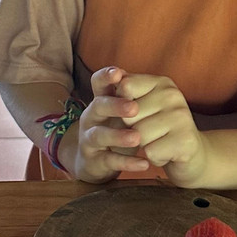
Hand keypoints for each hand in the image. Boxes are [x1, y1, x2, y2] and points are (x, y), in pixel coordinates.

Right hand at [64, 66, 149, 182]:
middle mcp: (91, 117)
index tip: (118, 73)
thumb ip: (129, 95)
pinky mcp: (94, 161)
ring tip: (137, 138)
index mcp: (100, 101)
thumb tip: (146, 78)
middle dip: (114, 105)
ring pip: (99, 135)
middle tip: (134, 107)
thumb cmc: (114, 130)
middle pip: (98, 106)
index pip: (98, 83)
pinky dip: (126, 163)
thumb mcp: (119, 112)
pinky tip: (143, 163)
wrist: (93, 162)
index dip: (105, 77)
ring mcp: (90, 140)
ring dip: (117, 136)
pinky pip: (109, 161)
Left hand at [115, 73, 208, 186]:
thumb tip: (116, 78)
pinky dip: (154, 158)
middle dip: (132, 130)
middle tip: (150, 131)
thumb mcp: (142, 106)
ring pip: (138, 136)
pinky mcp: (186, 140)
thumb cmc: (158, 128)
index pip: (125, 86)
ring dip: (144, 145)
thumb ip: (126, 93)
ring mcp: (182, 117)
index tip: (131, 112)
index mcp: (160, 82)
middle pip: (129, 115)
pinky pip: (151, 152)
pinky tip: (166, 153)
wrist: (190, 153)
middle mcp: (173, 95)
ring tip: (158, 141)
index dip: (120, 104)